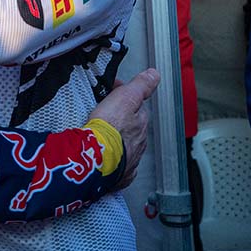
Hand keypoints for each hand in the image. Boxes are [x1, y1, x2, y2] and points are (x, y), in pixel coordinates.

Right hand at [88, 68, 159, 188]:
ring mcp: (130, 161)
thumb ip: (140, 86)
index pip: (137, 108)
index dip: (124, 98)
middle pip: (133, 128)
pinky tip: (106, 160)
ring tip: (101, 137)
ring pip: (126, 147)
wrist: (95, 157)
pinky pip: (120, 167)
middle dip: (122, 122)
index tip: (110, 93)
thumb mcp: (125, 97)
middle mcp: (139, 143)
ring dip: (118, 142)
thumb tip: (154, 74)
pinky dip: (115, 162)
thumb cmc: (108, 128)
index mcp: (141, 124)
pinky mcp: (119, 176)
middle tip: (104, 115)